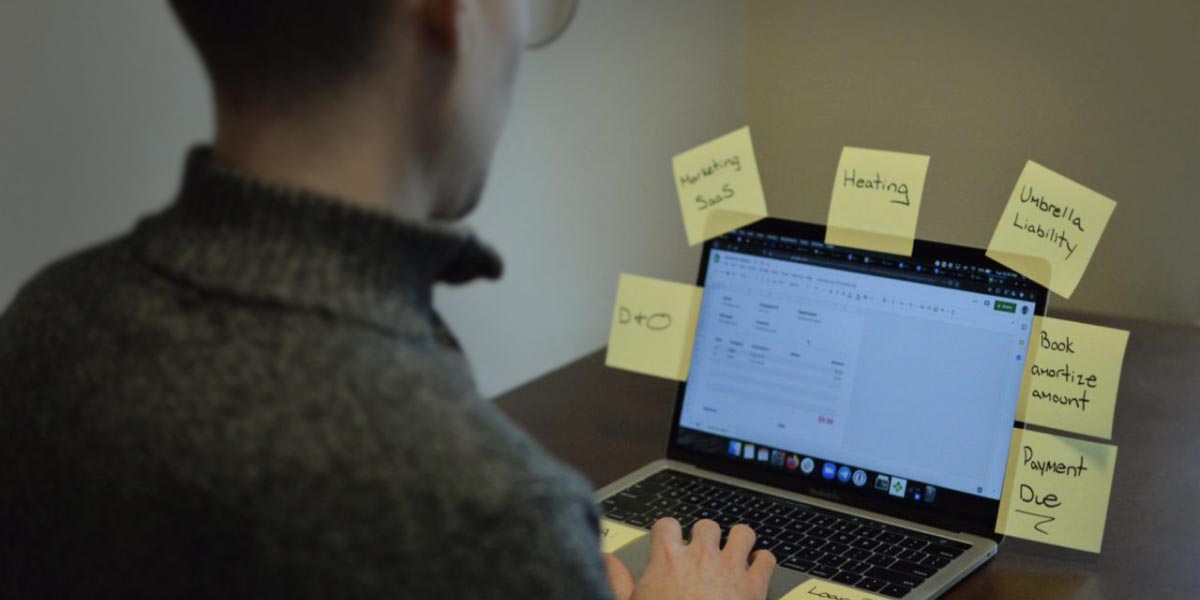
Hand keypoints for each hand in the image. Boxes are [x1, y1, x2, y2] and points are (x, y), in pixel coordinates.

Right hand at [606, 518, 775, 599]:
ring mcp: (730, 568)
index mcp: (667, 558)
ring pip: (742, 533)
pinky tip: (756, 571)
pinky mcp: (754, 586)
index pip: (667, 524)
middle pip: (706, 525)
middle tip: (703, 553)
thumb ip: (616, 579)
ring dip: (739, 541)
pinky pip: (766, 559)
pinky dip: (763, 562)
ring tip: (735, 552)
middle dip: (706, 537)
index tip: (670, 541)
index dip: (669, 532)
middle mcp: (700, 556)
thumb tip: (605, 560)